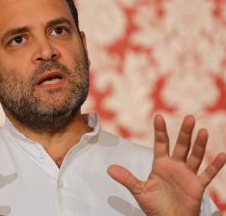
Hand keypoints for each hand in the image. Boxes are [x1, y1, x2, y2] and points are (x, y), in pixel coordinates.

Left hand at [107, 114, 225, 215]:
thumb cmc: (154, 206)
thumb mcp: (139, 191)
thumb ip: (127, 178)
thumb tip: (109, 169)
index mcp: (160, 164)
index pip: (161, 143)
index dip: (160, 131)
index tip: (158, 116)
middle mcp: (175, 166)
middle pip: (181, 146)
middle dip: (185, 133)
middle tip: (189, 118)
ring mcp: (187, 174)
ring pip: (195, 156)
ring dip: (199, 145)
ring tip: (203, 132)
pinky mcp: (197, 186)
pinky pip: (208, 174)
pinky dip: (215, 166)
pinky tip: (222, 155)